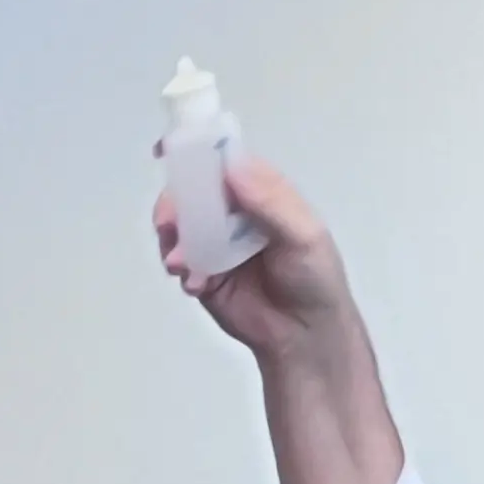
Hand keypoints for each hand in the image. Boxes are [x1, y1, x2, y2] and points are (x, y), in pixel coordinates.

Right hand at [153, 154, 368, 375]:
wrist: (306, 336)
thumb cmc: (314, 278)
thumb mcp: (304, 234)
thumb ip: (270, 201)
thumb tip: (232, 166)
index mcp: (259, 192)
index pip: (224, 161)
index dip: (196, 151)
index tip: (169, 148)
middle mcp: (232, 212)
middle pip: (191, 191)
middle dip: (174, 202)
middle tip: (168, 222)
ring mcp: (214, 242)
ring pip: (179, 225)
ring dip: (172, 237)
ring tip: (179, 261)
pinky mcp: (202, 273)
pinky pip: (180, 261)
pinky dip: (181, 268)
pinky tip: (196, 283)